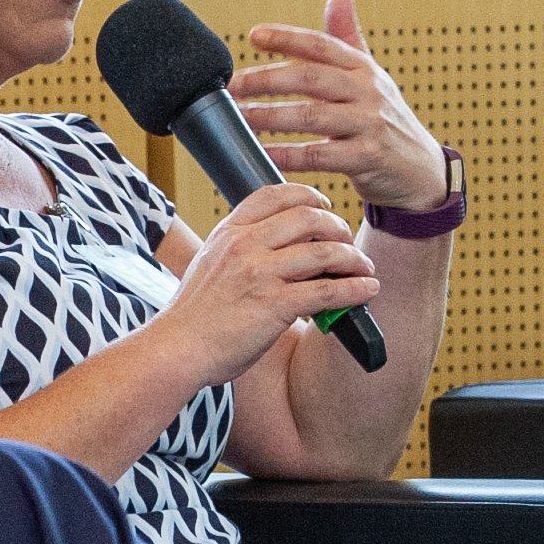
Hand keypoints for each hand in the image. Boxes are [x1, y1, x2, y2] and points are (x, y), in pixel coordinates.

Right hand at [156, 180, 376, 383]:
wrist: (177, 348)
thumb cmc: (194, 316)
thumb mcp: (210, 265)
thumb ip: (240, 250)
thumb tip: (277, 251)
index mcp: (229, 232)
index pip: (275, 194)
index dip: (308, 195)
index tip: (324, 207)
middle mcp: (245, 245)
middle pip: (307, 217)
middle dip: (337, 226)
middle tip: (347, 241)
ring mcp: (260, 274)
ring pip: (324, 252)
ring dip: (353, 258)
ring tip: (364, 267)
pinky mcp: (275, 305)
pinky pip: (327, 291)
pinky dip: (354, 289)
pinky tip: (367, 290)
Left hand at [234, 0, 449, 214]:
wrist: (421, 170)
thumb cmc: (386, 119)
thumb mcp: (371, 76)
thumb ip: (348, 37)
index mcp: (362, 68)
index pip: (321, 45)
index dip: (287, 37)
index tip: (253, 36)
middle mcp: (368, 91)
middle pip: (311, 77)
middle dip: (266, 79)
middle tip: (231, 85)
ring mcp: (369, 125)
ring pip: (312, 116)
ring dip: (270, 116)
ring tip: (238, 117)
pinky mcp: (368, 159)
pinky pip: (319, 156)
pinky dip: (287, 154)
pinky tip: (262, 153)